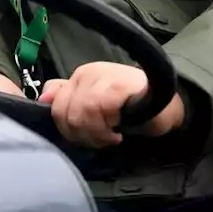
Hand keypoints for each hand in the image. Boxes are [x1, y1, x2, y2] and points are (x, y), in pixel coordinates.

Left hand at [39, 61, 183, 147]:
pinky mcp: (117, 85)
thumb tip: (43, 98)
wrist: (169, 104)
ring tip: (110, 136)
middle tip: (100, 138)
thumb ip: (69, 99)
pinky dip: (105, 128)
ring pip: (78, 114)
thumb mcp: (96, 105)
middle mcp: (86, 73)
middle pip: (63, 112)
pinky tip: (118, 132)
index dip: (66, 128)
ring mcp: (102, 77)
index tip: (86, 136)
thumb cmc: (133, 106)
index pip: (53, 104)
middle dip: (80, 134)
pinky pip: (97, 109)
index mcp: (78, 78)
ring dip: (95, 134)